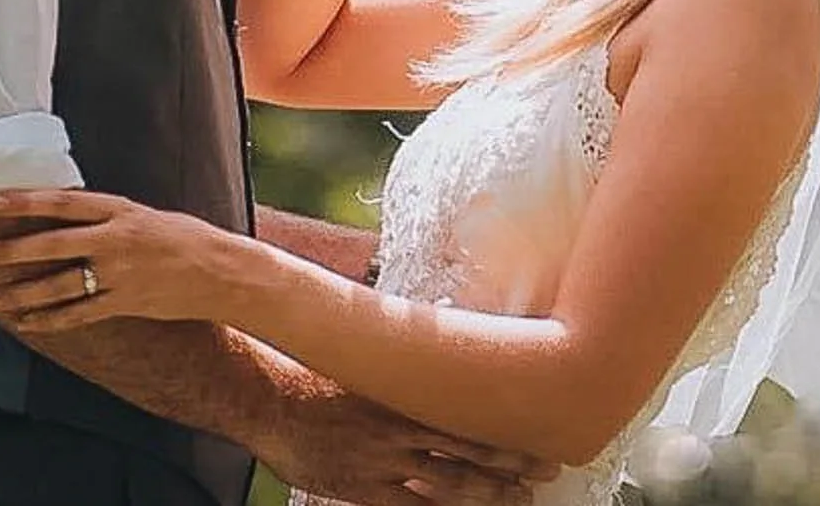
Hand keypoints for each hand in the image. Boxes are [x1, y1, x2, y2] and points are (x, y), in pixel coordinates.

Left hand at [0, 187, 226, 327]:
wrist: (221, 271)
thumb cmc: (188, 238)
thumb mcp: (148, 215)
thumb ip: (111, 219)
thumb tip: (71, 220)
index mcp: (122, 210)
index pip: (63, 203)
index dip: (25, 201)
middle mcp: (115, 241)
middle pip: (50, 246)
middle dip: (7, 251)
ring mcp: (118, 275)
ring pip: (56, 286)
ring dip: (17, 294)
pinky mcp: (123, 304)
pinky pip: (76, 315)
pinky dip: (47, 320)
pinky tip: (24, 324)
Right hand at [262, 380, 555, 505]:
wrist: (274, 401)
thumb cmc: (324, 378)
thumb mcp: (374, 362)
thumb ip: (411, 361)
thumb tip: (449, 330)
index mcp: (409, 393)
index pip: (471, 414)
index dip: (507, 429)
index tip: (540, 434)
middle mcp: (403, 429)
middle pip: (469, 452)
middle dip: (510, 465)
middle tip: (545, 470)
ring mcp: (383, 463)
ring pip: (447, 484)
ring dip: (486, 492)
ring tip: (519, 497)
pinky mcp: (362, 490)